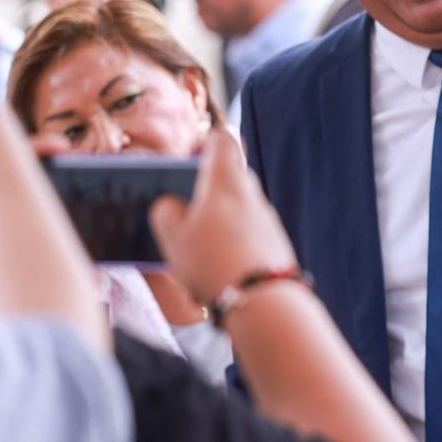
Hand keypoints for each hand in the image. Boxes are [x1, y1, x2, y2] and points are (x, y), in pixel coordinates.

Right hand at [149, 130, 297, 303]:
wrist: (262, 301)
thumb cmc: (212, 263)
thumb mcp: (173, 238)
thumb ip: (166, 213)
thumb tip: (172, 205)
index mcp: (225, 182)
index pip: (223, 140)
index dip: (207, 140)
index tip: (192, 152)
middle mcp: (251, 195)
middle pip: (232, 175)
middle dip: (208, 184)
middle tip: (184, 203)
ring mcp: (267, 220)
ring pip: (240, 205)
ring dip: (220, 214)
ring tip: (195, 238)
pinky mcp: (275, 244)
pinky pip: (249, 230)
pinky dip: (233, 236)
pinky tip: (216, 258)